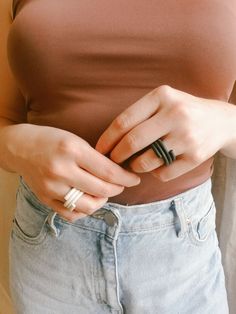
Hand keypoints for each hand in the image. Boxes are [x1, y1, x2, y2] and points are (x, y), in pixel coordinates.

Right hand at [5, 124, 139, 221]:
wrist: (20, 147)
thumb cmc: (51, 140)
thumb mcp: (75, 140)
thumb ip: (95, 158)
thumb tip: (118, 174)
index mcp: (72, 150)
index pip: (108, 171)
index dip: (126, 178)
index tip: (134, 178)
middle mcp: (61, 170)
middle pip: (102, 190)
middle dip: (118, 189)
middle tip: (121, 184)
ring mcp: (52, 187)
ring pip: (89, 206)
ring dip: (103, 201)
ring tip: (104, 192)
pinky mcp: (45, 199)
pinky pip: (71, 214)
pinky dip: (85, 210)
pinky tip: (89, 200)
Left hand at [96, 85, 232, 180]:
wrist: (220, 121)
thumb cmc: (182, 111)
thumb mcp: (162, 101)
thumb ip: (138, 115)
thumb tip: (109, 142)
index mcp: (162, 96)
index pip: (124, 121)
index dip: (107, 139)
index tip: (99, 150)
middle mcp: (175, 114)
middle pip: (132, 142)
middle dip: (116, 156)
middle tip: (113, 161)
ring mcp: (187, 136)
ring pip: (146, 162)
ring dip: (135, 167)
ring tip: (136, 163)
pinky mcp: (195, 156)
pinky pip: (163, 174)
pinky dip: (155, 173)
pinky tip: (158, 165)